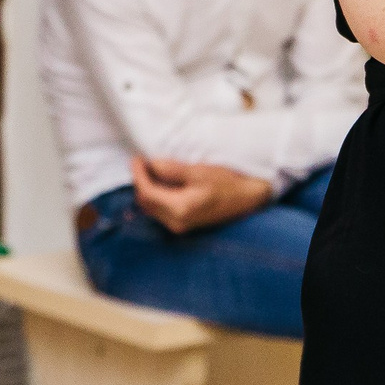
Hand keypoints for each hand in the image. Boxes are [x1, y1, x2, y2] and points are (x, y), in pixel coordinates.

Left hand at [131, 154, 272, 233]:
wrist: (248, 198)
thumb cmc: (227, 183)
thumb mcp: (199, 172)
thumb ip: (172, 170)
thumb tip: (151, 165)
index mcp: (179, 209)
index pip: (147, 193)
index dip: (138, 175)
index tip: (137, 158)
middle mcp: (175, 222)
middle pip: (145, 203)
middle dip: (140, 182)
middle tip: (141, 162)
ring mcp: (179, 226)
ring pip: (151, 208)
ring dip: (147, 190)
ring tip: (149, 170)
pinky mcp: (184, 224)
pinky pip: (160, 211)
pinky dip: (156, 196)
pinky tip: (161, 183)